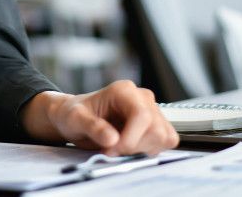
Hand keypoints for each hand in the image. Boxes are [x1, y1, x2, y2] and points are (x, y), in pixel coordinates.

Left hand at [24, 81, 178, 156]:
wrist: (77, 117)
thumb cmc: (75, 114)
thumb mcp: (75, 119)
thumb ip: (92, 127)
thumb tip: (112, 139)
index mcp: (123, 91)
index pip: (142, 115)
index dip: (131, 138)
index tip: (112, 150)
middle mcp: (141, 97)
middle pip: (156, 129)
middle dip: (134, 146)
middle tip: (112, 150)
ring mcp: (151, 110)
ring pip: (164, 136)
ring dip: (143, 149)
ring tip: (121, 148)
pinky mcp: (155, 124)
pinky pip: (167, 140)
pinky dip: (151, 150)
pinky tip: (132, 149)